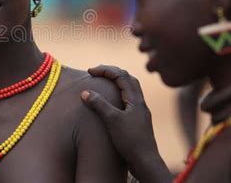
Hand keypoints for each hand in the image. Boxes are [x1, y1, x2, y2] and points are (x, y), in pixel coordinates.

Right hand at [81, 65, 171, 182]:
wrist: (145, 161)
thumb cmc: (130, 140)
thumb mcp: (112, 120)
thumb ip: (99, 104)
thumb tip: (85, 92)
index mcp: (135, 98)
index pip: (121, 75)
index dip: (105, 70)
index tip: (90, 71)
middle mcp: (140, 101)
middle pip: (127, 77)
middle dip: (111, 71)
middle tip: (95, 72)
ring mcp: (140, 110)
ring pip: (129, 87)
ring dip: (116, 81)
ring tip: (103, 81)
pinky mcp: (137, 118)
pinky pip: (128, 97)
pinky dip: (118, 92)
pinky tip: (111, 99)